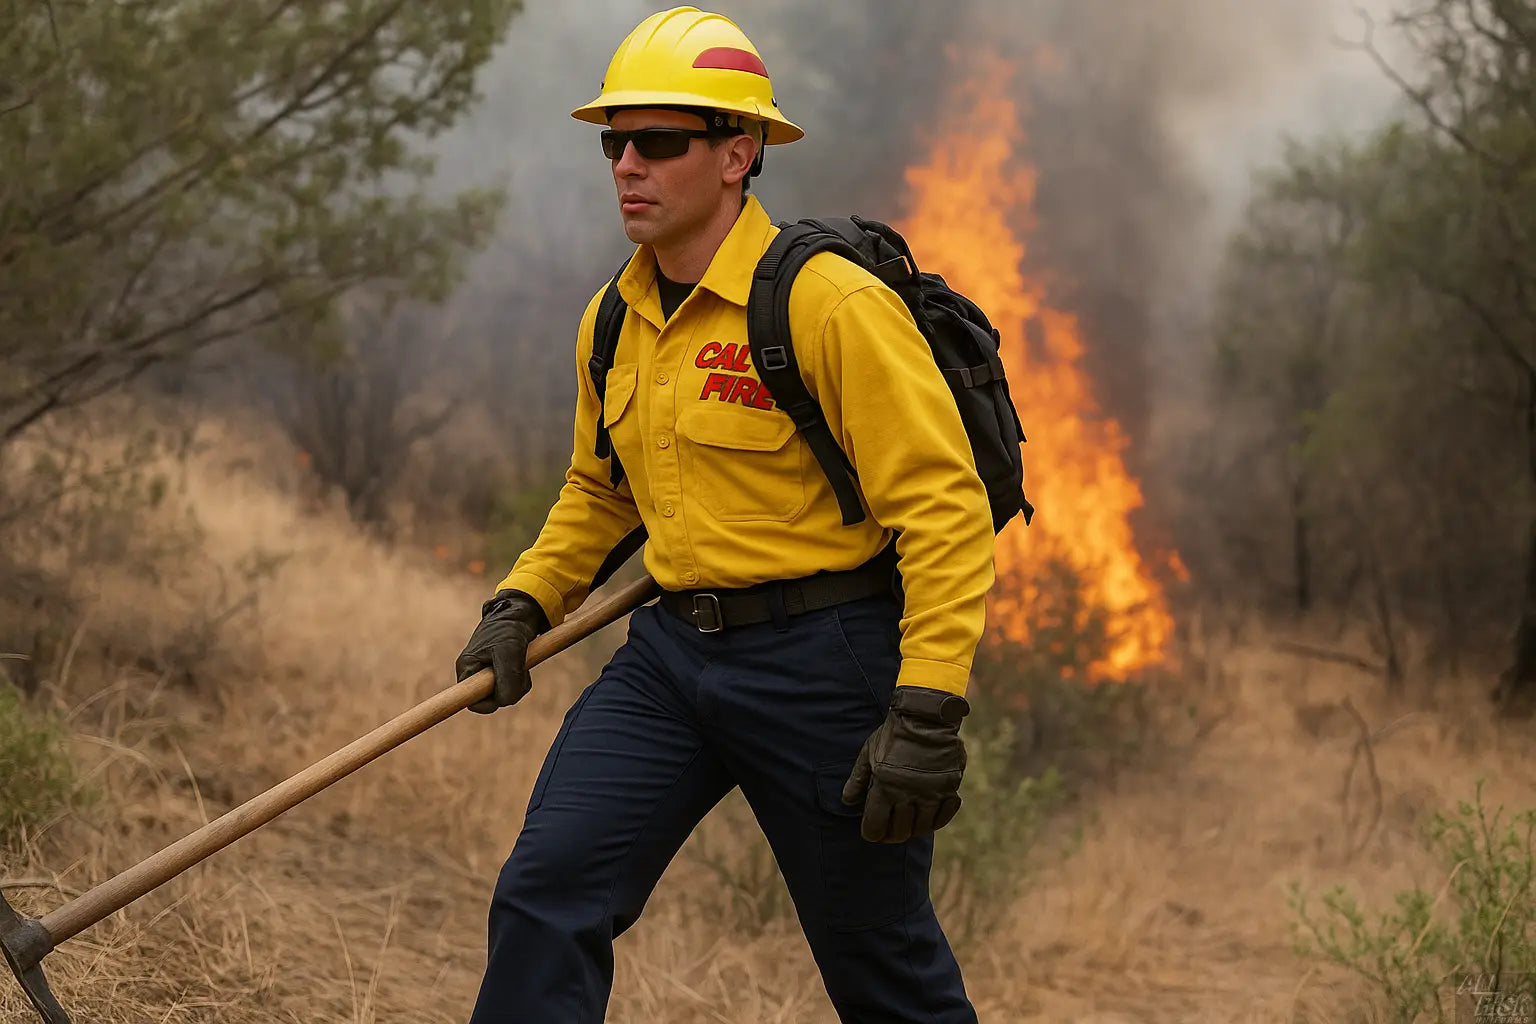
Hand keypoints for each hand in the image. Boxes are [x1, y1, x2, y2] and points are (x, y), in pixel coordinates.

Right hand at [455, 590, 550, 713]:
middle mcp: (474, 674)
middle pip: (492, 701)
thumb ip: (507, 677)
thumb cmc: (509, 628)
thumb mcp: (509, 650)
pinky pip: (513, 687)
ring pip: (505, 694)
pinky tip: (523, 663)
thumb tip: (505, 701)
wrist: (520, 614)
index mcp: (467, 668)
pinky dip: (522, 678)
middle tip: (519, 670)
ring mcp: (488, 675)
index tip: (496, 701)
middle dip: (509, 689)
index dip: (484, 704)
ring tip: (521, 661)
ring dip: (519, 682)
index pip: (470, 701)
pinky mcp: (500, 673)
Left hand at [840, 685, 968, 842]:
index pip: (875, 827)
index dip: (872, 833)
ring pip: (923, 828)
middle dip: (892, 835)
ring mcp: (931, 792)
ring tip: (909, 823)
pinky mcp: (949, 787)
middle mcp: (908, 793)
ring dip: (914, 829)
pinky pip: (944, 816)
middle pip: (900, 832)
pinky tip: (929, 816)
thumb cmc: (894, 734)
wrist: (926, 716)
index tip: (872, 831)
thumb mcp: (869, 753)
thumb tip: (847, 801)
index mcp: (884, 786)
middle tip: (890, 832)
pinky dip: (937, 820)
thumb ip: (857, 780)